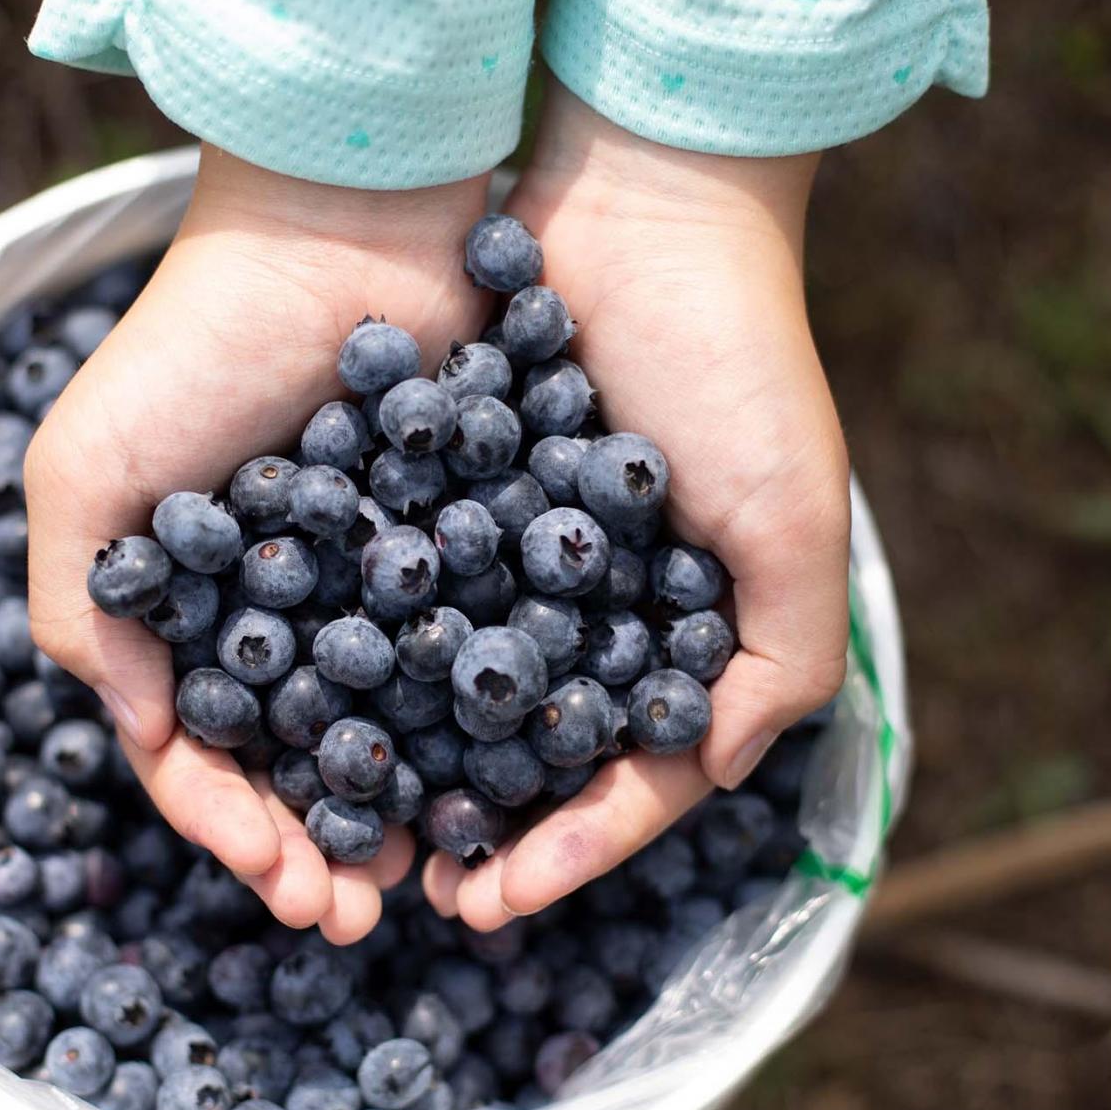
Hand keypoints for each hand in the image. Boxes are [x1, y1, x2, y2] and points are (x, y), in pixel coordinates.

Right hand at [25, 149, 486, 941]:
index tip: (283, 883)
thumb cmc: (196, 344)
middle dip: (321, 846)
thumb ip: (85, 613)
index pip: (200, 754)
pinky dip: (473, 729)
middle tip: (361, 912)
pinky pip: (466, 660)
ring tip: (427, 874)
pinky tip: (496, 782)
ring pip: (388, 730)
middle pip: (298, 761)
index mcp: (184, 607)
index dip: (234, 831)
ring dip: (398, 810)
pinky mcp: (463, 548)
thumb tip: (139, 738)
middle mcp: (279, 611)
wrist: (346, 221)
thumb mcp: (86, 473)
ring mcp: (373, 585)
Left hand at [423, 87, 849, 928]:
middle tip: (419, 895)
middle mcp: (603, 610)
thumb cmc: (739, 364)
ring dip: (418, 763)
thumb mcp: (793, 523)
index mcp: (689, 635)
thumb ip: (779, 664)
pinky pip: (409, 594)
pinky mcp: (452, 497)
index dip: (572, 851)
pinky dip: (371, 654)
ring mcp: (524, 557)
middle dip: (486, 830)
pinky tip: (317, 706)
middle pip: (538, 754)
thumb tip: (713, 776)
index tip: (494, 904)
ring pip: (464, 692)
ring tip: (356, 822)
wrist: (642, 205)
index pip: (631, 778)